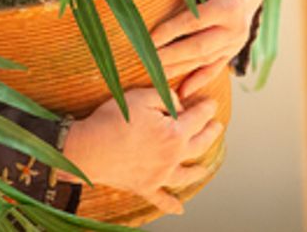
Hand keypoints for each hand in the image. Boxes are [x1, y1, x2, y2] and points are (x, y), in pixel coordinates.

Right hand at [58, 88, 222, 213]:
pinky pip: (162, 199)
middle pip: (199, 145)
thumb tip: (179, 105)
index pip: (197, 118)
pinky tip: (180, 209)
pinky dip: (171, 205)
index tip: (210, 103)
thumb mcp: (140, 96)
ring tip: (205, 167)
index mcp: (174, 133)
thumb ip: (165, 97)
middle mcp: (172, 156)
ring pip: (187, 175)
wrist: (88, 148)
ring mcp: (160, 175)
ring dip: (199, 170)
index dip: (206, 109)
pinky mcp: (145, 187)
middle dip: (210, 134)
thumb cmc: (112, 120)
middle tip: (217, 127)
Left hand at [150, 0, 265, 99]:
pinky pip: (215, 69)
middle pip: (199, 47)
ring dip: (180, 69)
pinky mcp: (233, 51)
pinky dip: (199, 81)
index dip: (171, 31)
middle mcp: (236, 29)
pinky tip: (183, 92)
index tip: (150, 38)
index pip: (195, 22)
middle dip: (171, 56)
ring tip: (154, 74)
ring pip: (204, 61)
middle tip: (146, 61)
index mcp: (231, 6)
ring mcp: (235, 43)